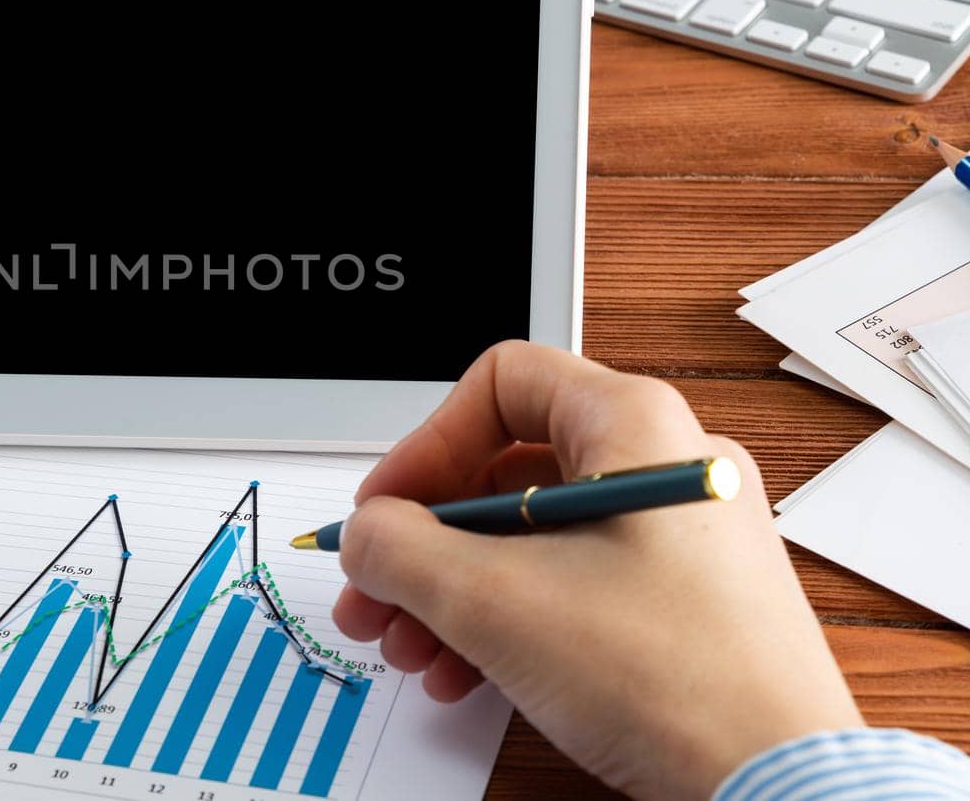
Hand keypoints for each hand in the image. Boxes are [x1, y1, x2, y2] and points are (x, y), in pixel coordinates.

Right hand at [333, 341, 861, 799]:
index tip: (384, 509)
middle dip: (422, 542)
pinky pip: (573, 582)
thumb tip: (366, 537)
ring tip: (412, 649)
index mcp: (633, 424)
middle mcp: (664, 463)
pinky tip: (467, 675)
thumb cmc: (670, 676)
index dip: (424, 444)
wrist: (778, 782)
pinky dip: (508, 619)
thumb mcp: (490, 598)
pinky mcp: (686, 599)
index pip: (500, 384)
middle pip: (506, 470)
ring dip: (453, 590)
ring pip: (533, 536)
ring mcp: (681, 533)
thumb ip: (399, 548)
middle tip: (374, 594)